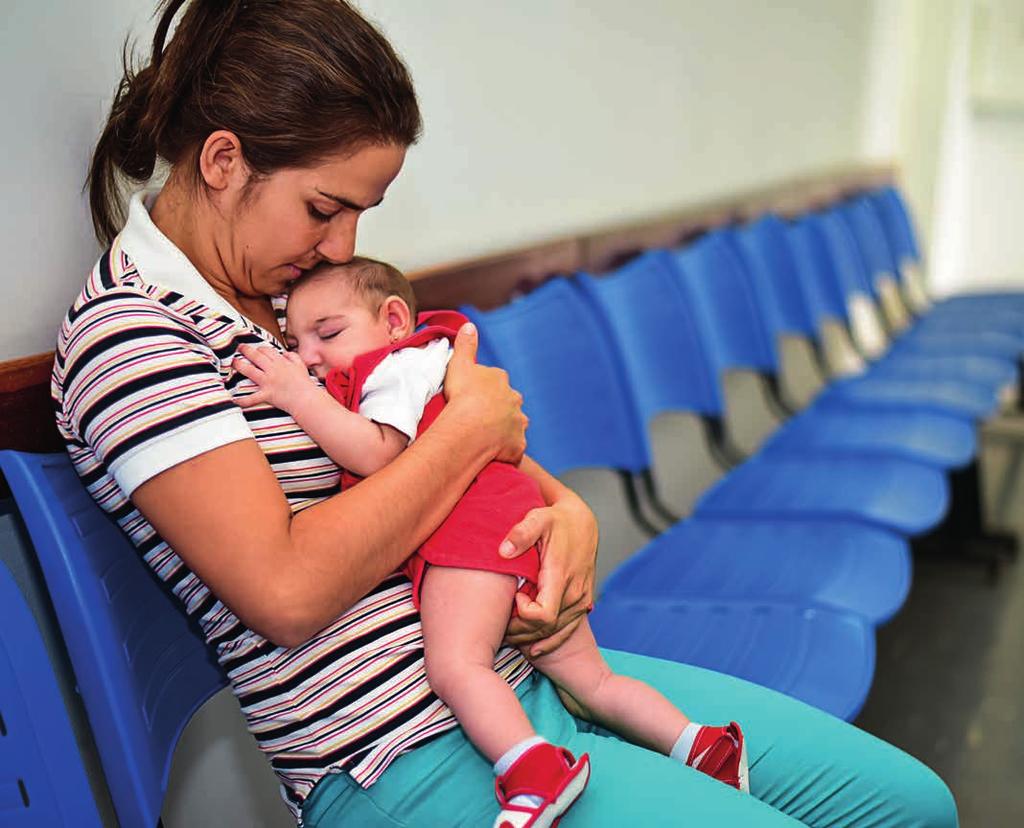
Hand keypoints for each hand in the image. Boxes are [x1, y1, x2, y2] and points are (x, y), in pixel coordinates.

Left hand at [233, 344, 315, 411]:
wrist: (306, 399)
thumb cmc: (304, 383)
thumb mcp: (301, 365)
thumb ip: (292, 356)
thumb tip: (284, 353)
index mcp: (281, 362)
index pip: (266, 350)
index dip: (260, 348)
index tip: (257, 350)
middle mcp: (272, 370)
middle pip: (255, 356)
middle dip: (246, 350)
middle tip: (240, 348)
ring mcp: (268, 382)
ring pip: (249, 371)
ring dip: (239, 365)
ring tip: (233, 362)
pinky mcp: (266, 395)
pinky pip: (252, 398)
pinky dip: (243, 400)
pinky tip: (234, 400)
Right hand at [443, 323, 527, 463]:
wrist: (470, 428)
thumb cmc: (463, 396)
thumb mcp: (459, 364)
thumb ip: (465, 345)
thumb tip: (469, 325)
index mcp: (501, 382)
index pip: (497, 383)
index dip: (485, 390)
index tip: (472, 397)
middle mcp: (515, 402)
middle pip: (508, 405)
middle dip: (499, 410)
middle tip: (479, 419)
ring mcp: (518, 425)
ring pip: (513, 427)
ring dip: (504, 430)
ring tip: (486, 438)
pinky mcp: (517, 447)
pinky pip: (512, 450)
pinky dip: (505, 452)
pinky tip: (492, 455)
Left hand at [502, 495, 597, 656]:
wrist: (582, 523)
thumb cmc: (557, 521)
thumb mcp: (538, 518)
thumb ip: (521, 532)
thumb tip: (504, 551)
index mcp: (561, 575)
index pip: (544, 615)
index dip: (524, 615)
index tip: (514, 597)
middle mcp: (574, 593)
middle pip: (546, 629)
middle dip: (521, 631)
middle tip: (500, 624)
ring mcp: (580, 601)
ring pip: (555, 634)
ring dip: (531, 638)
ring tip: (509, 634)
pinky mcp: (582, 604)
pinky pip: (566, 632)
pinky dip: (548, 641)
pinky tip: (531, 646)